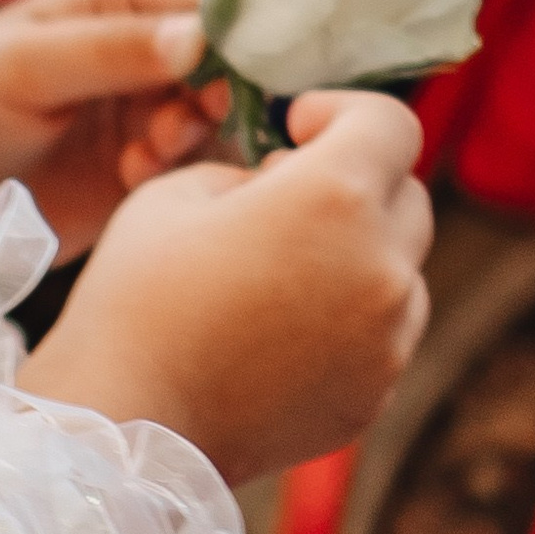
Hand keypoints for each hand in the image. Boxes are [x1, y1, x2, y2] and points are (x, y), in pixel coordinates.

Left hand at [0, 0, 227, 256]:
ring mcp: (152, 107)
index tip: (223, 74)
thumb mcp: (25, 66)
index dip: (230, 31)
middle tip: (170, 128)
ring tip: (141, 159)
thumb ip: (108, 48)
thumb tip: (197, 35)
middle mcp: (146, 47)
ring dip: (193, 138)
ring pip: (218, 116)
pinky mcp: (151, 164)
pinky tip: (131, 180)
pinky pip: (199, 165)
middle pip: (226, 60)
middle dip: (212, 94)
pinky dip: (178, 174)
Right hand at [22, 88, 432, 480]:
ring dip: (355, 253)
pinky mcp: (376, 391)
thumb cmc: (136, 295)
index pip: (391, 124)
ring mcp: (388, 338)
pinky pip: (382, 332)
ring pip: (401, 268)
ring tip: (277, 276)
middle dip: (354, 183)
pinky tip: (275, 332)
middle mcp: (382, 266)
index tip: (297, 128)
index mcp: (334, 198)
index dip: (344, 110)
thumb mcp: (179, 192)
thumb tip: (286, 185)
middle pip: (408, 196)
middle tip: (281, 201)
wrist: (126, 423)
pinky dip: (347, 317)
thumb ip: (251, 171)